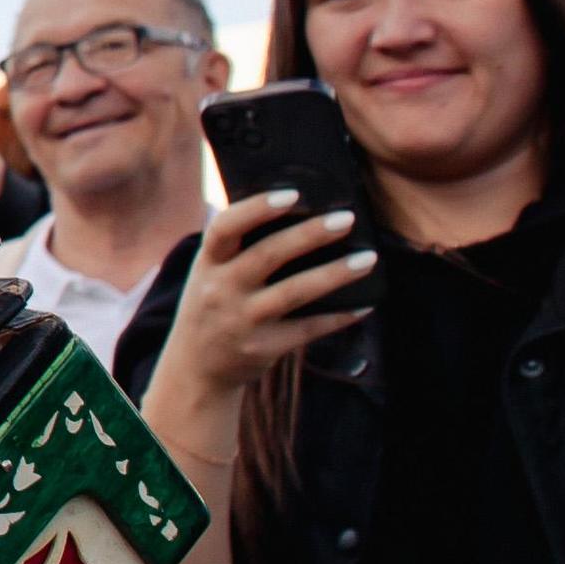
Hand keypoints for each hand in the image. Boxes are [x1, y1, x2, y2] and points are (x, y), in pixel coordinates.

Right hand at [154, 187, 376, 412]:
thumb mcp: (209, 274)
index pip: (225, 227)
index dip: (257, 208)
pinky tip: (364, 305)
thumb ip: (238, 248)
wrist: (196, 369)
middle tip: (347, 219)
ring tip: (368, 258)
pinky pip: (308, 328)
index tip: (292, 195)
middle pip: (268, 255)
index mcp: (207, 263)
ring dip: (335, 274)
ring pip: (294, 292)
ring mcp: (242, 320)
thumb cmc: (212, 307)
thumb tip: (294, 211)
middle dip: (311, 234)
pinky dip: (338, 317)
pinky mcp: (263, 347)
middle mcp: (220, 290)